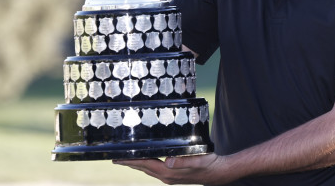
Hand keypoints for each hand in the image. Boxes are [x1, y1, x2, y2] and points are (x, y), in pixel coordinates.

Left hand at [113, 153, 235, 184]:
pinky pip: (155, 170)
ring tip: (127, 160)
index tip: (118, 158)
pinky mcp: (174, 175)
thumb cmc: (208, 164)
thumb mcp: (197, 160)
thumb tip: (168, 162)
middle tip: (116, 158)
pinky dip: (147, 165)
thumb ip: (182, 161)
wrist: (219, 173)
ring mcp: (170, 177)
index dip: (131, 161)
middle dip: (130, 163)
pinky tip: (147, 161)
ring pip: (149, 170)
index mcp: (169, 173)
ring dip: (137, 165)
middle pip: (144, 168)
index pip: (145, 165)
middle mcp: (167, 177)